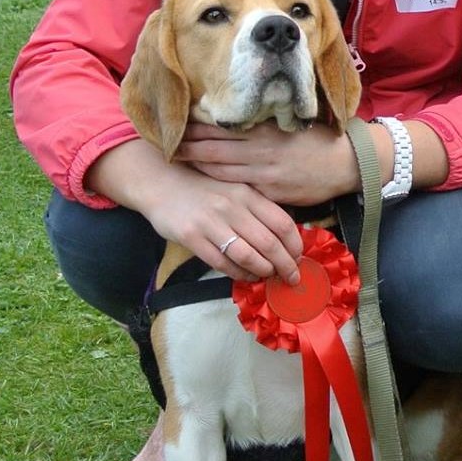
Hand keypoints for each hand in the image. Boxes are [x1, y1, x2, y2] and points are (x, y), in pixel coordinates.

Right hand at [86, 138, 304, 283]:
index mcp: (247, 194)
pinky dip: (238, 274)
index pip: (282, 223)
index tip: (299, 257)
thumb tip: (286, 237)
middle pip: (269, 243)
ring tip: (268, 276)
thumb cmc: (204, 189)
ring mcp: (211, 223)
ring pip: (247, 256)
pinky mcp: (191, 237)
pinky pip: (222, 263)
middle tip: (292, 277)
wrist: (162, 183)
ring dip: (263, 271)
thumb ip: (257, 208)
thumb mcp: (235, 189)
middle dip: (285, 265)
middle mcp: (232, 207)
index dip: (295, 245)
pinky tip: (246, 276)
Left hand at [175, 120, 358, 205]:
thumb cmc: (317, 141)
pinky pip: (238, 189)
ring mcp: (264, 172)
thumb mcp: (288, 126)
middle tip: (165, 143)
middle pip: (213, 148)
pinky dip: (220, 185)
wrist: (345, 163)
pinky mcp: (270, 191)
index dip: (197, 126)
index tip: (178, 123)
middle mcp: (260, 149)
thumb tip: (234, 123)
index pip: (222, 126)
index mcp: (265, 129)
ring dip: (196, 164)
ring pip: (220, 169)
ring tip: (176, 159)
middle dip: (187, 146)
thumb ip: (262, 129)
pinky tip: (205, 184)